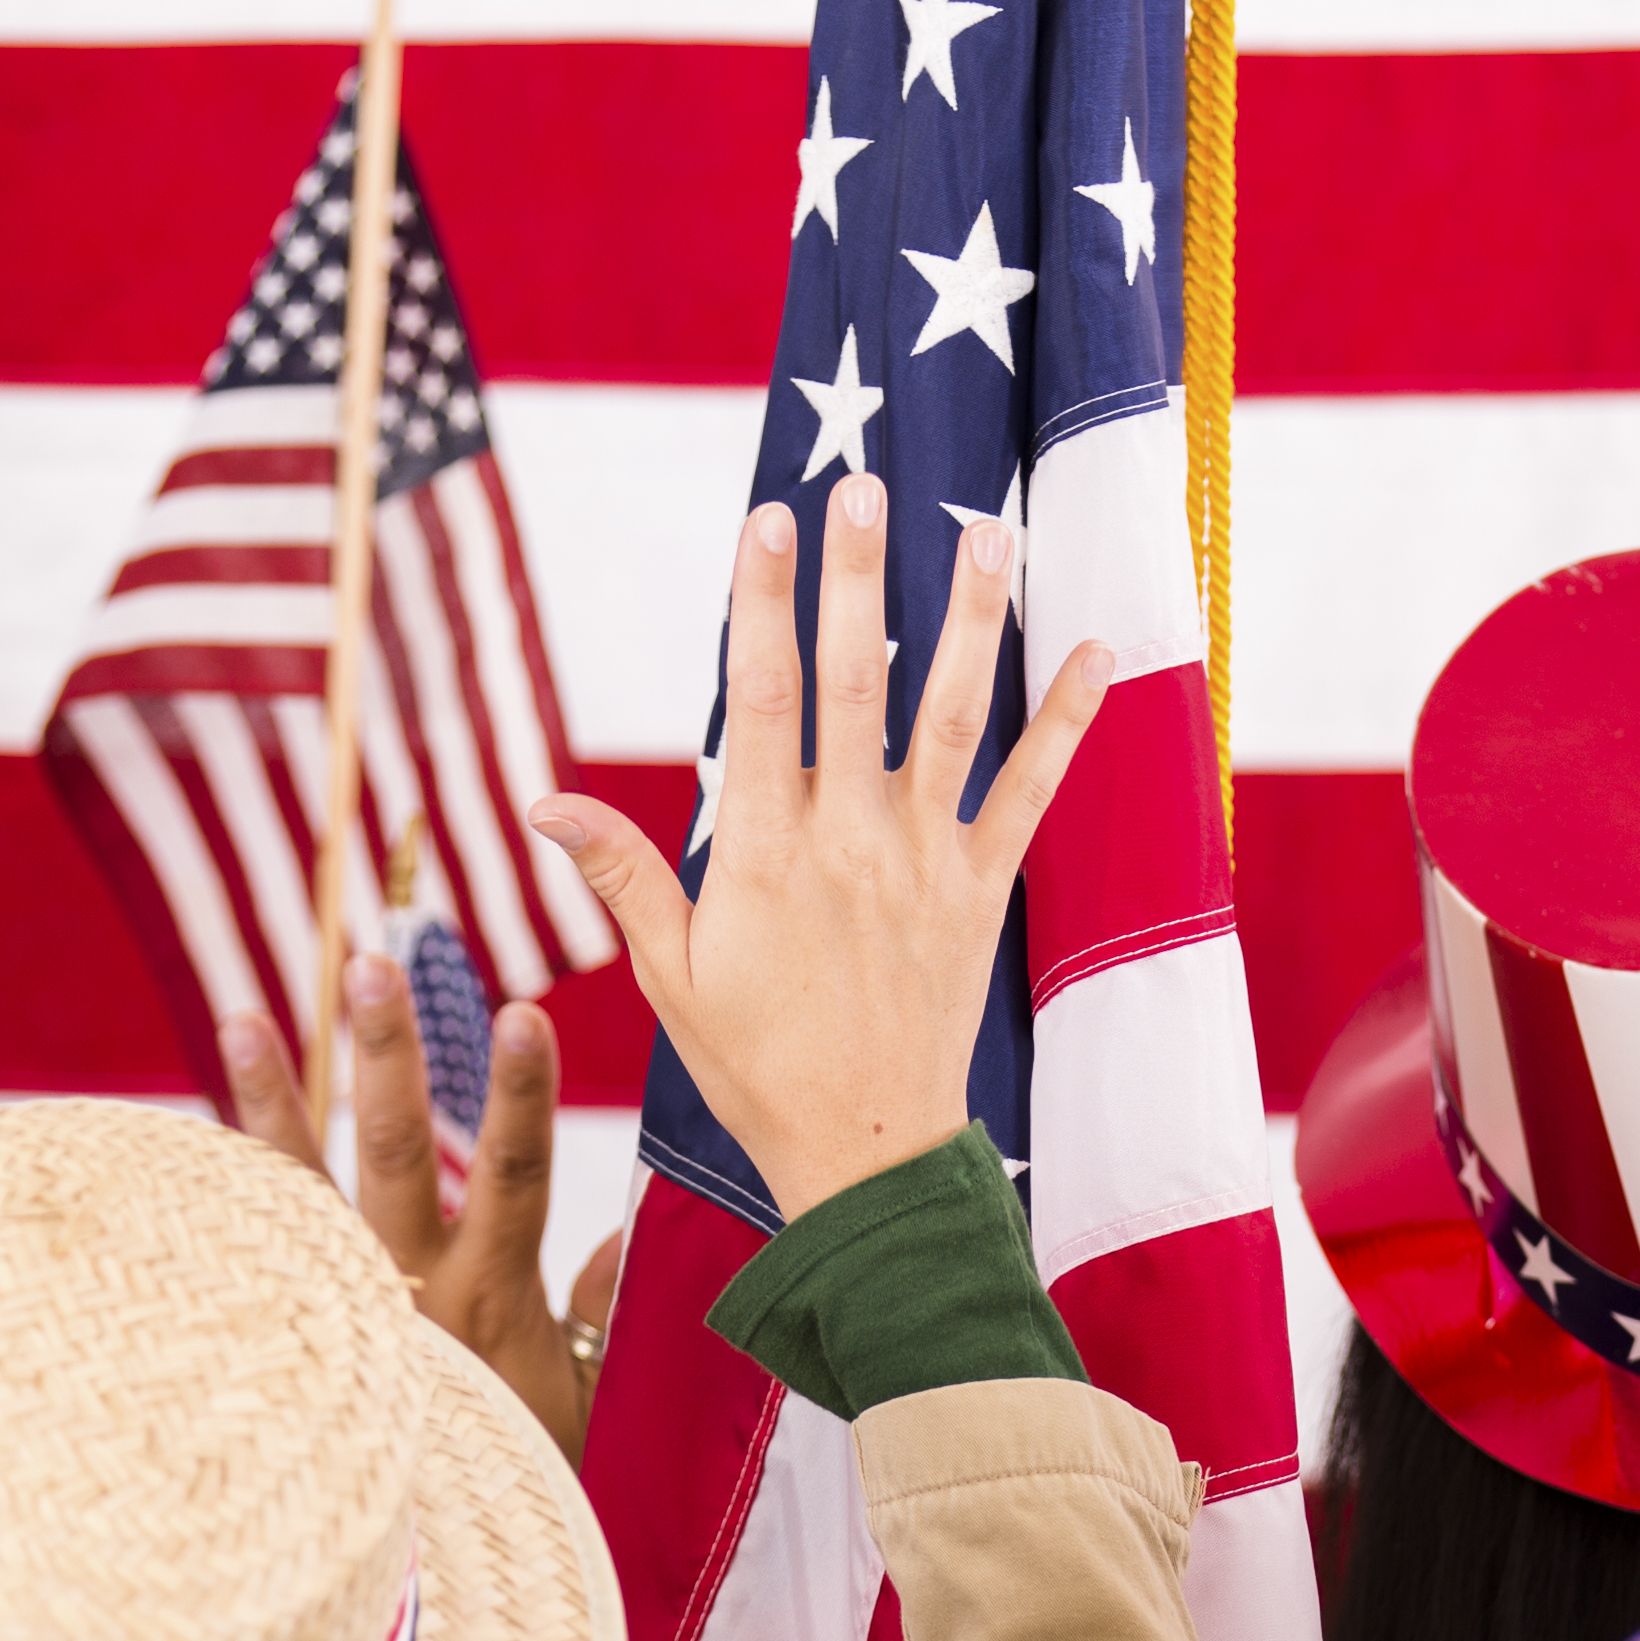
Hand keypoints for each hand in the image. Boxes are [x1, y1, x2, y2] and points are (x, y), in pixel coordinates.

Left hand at [218, 955, 627, 1463]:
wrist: (414, 1577)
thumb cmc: (511, 1486)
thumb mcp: (580, 1405)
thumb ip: (597, 1312)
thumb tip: (623, 1231)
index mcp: (490, 1297)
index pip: (515, 1172)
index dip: (520, 1092)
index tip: (523, 1010)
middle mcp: (403, 1290)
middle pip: (392, 1148)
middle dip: (384, 1050)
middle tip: (366, 961)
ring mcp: (330, 1311)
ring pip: (293, 1187)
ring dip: (273, 1098)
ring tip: (245, 1016)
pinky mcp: (273, 1340)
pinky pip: (240, 1251)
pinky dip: (207, 1198)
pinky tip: (169, 1145)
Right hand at [528, 477, 1111, 1221]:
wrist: (865, 1153)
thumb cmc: (755, 1065)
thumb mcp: (670, 975)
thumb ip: (618, 874)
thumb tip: (542, 800)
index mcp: (765, 853)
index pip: (762, 701)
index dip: (762, 604)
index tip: (765, 520)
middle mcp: (851, 840)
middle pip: (858, 683)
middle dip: (856, 578)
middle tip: (863, 487)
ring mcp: (926, 861)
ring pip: (952, 717)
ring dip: (969, 619)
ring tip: (987, 529)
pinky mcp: (982, 889)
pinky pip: (1032, 791)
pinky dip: (1068, 721)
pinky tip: (1096, 651)